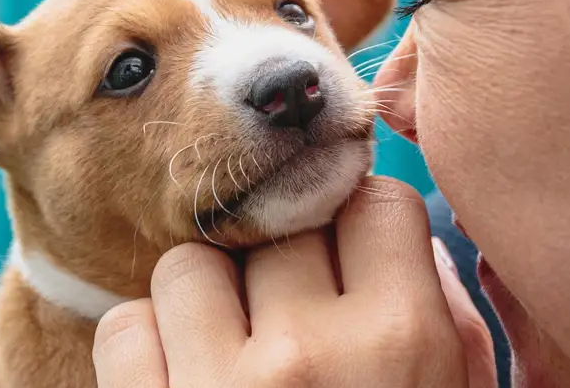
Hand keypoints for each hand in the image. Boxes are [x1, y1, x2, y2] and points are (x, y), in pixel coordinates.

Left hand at [93, 176, 496, 387]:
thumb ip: (441, 315)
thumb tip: (406, 241)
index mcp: (402, 342)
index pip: (377, 201)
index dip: (364, 227)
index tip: (353, 261)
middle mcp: (310, 357)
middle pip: (284, 220)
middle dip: (290, 259)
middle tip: (292, 314)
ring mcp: (218, 387)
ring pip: (192, 261)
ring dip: (211, 297)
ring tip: (234, 353)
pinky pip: (127, 323)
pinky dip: (150, 344)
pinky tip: (183, 381)